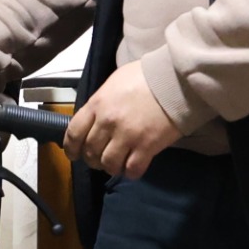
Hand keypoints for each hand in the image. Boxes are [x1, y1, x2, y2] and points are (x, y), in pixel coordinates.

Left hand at [64, 62, 182, 178]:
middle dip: (92, 159)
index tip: (74, 155)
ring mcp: (127, 136)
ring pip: (109, 164)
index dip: (71, 148)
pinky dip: (130, 172)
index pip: (74, 133)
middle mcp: (108, 122)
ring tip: (117, 164)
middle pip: (90, 151)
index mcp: (97, 104)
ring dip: (111, 167)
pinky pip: (132, 169)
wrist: (176, 79)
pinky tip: (133, 168)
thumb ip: (101, 101)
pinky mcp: (147, 146)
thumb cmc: (146, 75)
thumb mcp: (114, 81)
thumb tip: (95, 115)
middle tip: (99, 159)